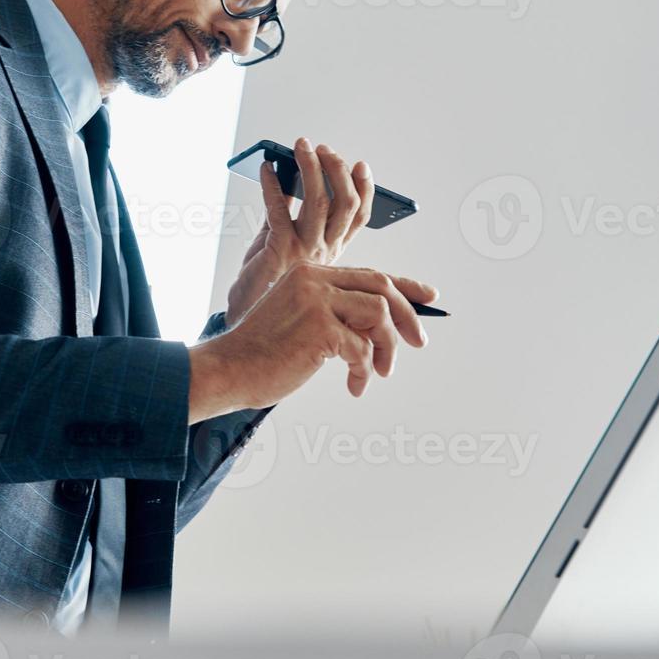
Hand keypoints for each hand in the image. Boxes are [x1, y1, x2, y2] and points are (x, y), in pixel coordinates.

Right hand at [188, 262, 437, 422]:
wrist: (229, 370)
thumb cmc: (261, 353)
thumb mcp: (298, 320)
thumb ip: (333, 313)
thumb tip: (379, 327)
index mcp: (310, 274)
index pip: (370, 273)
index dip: (406, 285)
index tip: (430, 296)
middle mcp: (314, 280)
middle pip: (381, 286)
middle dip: (406, 316)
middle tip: (418, 342)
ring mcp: (317, 301)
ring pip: (378, 314)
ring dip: (386, 348)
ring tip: (378, 371)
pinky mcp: (320, 328)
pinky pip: (362, 349)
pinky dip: (365, 371)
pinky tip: (355, 385)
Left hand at [224, 137, 374, 326]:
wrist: (247, 315)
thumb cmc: (266, 282)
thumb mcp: (284, 243)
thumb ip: (288, 214)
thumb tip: (286, 179)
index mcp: (331, 250)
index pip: (358, 216)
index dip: (364, 188)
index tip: (361, 165)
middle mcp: (324, 251)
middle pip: (345, 204)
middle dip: (338, 170)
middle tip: (324, 150)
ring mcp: (304, 251)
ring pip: (319, 202)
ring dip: (310, 168)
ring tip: (301, 147)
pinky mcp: (280, 250)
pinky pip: (278, 208)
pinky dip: (272, 184)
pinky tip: (266, 169)